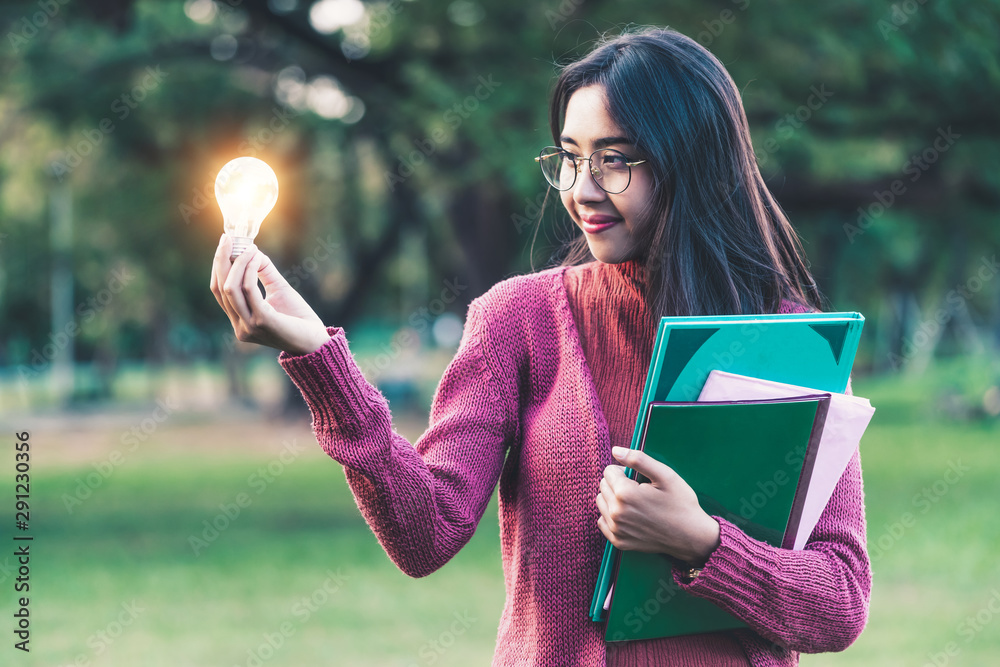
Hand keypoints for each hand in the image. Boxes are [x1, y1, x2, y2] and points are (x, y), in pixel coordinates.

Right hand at [210, 234, 330, 355]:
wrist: (316, 342)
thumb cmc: (299, 318)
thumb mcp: (278, 290)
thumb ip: (264, 273)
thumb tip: (253, 251)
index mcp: (239, 321)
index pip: (219, 291)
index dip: (218, 267)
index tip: (225, 244)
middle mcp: (240, 326)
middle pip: (221, 288)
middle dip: (221, 261)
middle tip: (228, 239)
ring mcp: (249, 325)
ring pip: (231, 288)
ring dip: (239, 263)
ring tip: (250, 248)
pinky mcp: (263, 321)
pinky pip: (249, 290)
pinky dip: (250, 271)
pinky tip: (256, 258)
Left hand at [596, 446, 720, 565]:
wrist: (691, 536)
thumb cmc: (680, 503)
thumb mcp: (665, 475)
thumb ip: (638, 459)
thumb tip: (615, 450)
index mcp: (625, 494)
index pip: (608, 471)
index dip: (625, 471)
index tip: (640, 479)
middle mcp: (616, 513)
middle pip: (603, 485)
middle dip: (618, 484)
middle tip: (641, 491)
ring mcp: (616, 529)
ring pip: (601, 502)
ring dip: (613, 499)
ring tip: (636, 503)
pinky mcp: (619, 542)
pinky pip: (602, 521)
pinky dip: (612, 516)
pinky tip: (631, 516)